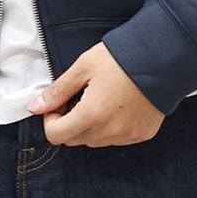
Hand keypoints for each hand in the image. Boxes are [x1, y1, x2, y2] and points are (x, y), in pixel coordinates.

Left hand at [27, 41, 164, 146]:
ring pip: (94, 140)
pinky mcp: (141, 135)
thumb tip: (34, 107)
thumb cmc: (120, 58)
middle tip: (78, 95)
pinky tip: (116, 103)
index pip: (56, 136)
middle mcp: (110, 131)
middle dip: (69, 120)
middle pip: (74, 139)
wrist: (162, 57)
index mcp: (92, 114)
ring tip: (99, 97)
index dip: (51, 118)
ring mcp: (127, 136)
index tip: (59, 101)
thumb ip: (58, 90)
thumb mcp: (83, 67)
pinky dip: (110, 126)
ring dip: (89, 125)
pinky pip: (115, 138)